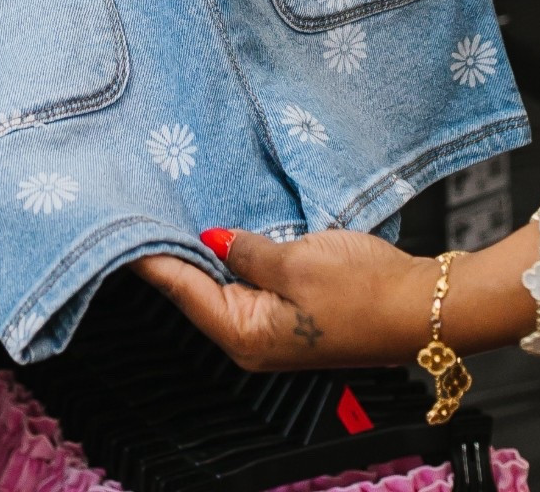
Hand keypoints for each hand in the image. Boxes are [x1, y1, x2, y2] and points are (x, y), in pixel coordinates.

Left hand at [134, 230, 433, 370]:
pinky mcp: (287, 310)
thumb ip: (246, 250)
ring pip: (218, 282)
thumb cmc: (365, 291)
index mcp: (245, 334)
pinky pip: (244, 280)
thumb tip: (211, 238)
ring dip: (199, 249)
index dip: (148, 256)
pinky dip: (228, 253)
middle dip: (169, 249)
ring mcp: (269, 325)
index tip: (117, 223)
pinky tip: (218, 226)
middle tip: (139, 201)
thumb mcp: (297, 262)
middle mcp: (250, 337)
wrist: (423, 307)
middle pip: (192, 289)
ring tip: (169, 206)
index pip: (180, 288)